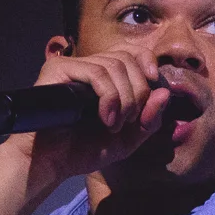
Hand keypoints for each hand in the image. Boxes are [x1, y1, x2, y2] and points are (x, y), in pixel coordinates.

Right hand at [6, 44, 173, 186]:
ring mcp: (72, 66)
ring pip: (114, 66)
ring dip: (124, 99)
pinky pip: (96, 73)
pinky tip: (105, 118)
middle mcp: (87, 66)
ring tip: (114, 125)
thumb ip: (148, 120)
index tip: (153, 82)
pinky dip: (109, 97)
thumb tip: (164, 92)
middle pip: (127, 58)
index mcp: (103, 77)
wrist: (50, 163)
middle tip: (128, 120)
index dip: (147, 61)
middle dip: (138, 91)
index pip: (131, 51)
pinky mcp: (58, 69)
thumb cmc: (82, 151)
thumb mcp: (126, 140)